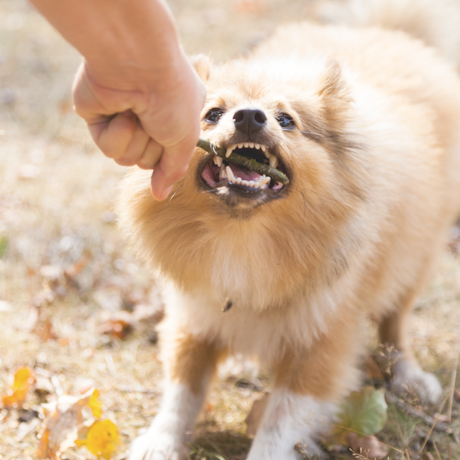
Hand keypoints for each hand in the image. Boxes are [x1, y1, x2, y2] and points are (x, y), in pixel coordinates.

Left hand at [72, 54, 204, 199]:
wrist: (136, 63)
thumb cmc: (170, 97)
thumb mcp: (185, 139)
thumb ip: (173, 170)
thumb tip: (161, 195)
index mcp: (176, 116)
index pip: (170, 155)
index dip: (170, 154)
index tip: (174, 134)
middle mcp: (150, 117)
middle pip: (148, 161)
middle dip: (152, 147)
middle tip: (155, 120)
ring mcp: (123, 117)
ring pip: (127, 159)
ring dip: (135, 140)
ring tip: (137, 114)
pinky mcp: (98, 118)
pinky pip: (108, 148)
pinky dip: (116, 134)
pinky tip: (119, 112)